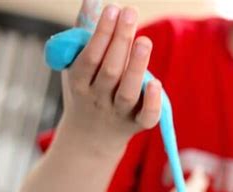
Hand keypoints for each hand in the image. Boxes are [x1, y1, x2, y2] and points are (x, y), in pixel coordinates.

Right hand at [60, 3, 161, 154]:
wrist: (90, 138)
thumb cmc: (86, 91)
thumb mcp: (76, 66)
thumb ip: (85, 35)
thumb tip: (94, 0)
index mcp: (79, 83)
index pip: (90, 57)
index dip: (101, 33)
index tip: (112, 9)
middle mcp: (98, 100)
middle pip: (109, 72)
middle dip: (119, 41)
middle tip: (130, 13)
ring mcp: (118, 114)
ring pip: (127, 93)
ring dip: (136, 67)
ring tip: (144, 40)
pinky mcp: (136, 125)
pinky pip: (146, 118)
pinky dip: (152, 102)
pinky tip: (156, 82)